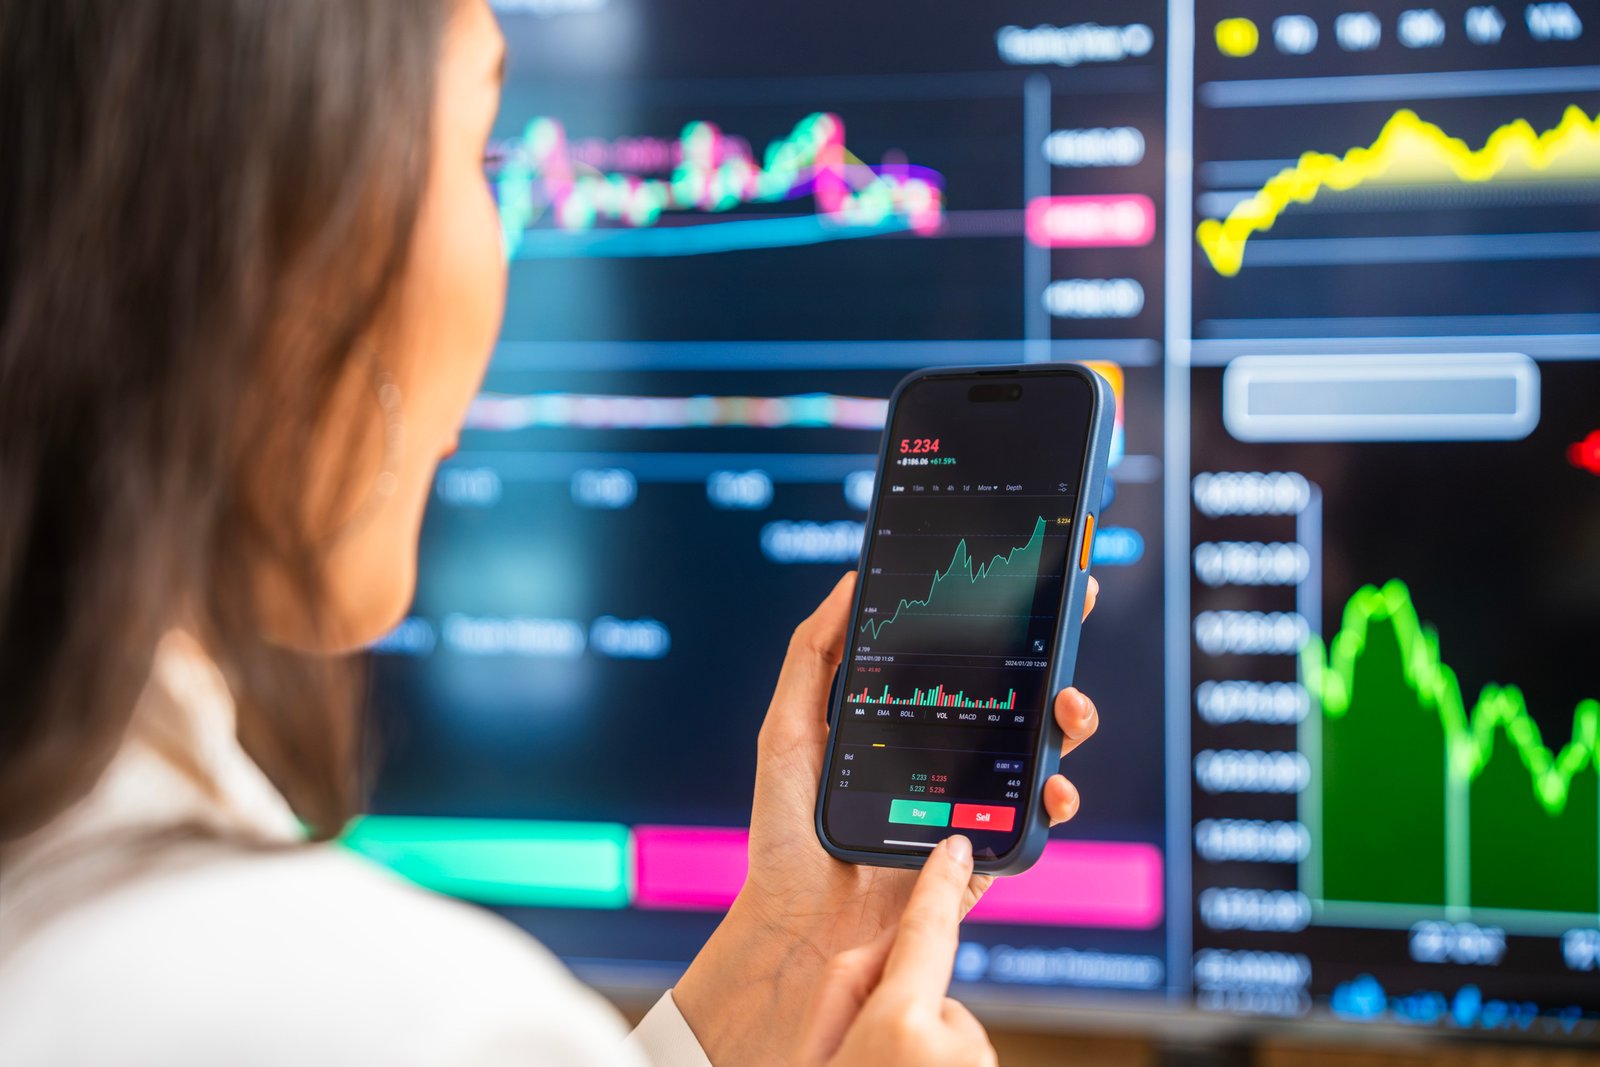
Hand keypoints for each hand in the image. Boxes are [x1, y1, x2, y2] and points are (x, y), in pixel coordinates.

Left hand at [674, 571, 1100, 1062]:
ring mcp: (975, 801)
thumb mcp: (790, 727)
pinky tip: (1053, 786)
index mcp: (911, 717)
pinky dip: (1058, 799)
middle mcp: (951, 753)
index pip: (969, 655)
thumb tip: (850, 580)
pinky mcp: (989, 849)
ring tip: (1068, 706)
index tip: (1040, 571)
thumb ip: (815, 655)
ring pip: (1045, 750)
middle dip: (1058, 651)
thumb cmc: (786, 829)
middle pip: (1021, 694)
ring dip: (1071, 720)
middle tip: (1073, 613)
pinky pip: (1039, 821)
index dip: (1008, 615)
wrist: (796, 924)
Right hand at [795, 835, 994, 1066]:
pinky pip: (958, 1056)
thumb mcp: (816, 1042)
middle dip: (903, 1006)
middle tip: (862, 1049)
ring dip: (918, 1044)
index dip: (942, 883)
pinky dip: (932, 1063)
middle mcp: (952, 1045)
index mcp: (902, 1022)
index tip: (958, 848)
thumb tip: (890, 945)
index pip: (928, 929)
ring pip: (946, 1027)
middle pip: (931, 990)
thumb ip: (850, 979)